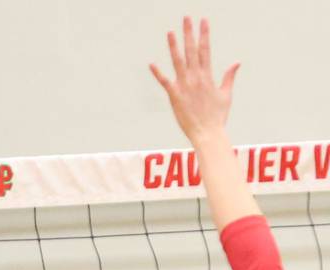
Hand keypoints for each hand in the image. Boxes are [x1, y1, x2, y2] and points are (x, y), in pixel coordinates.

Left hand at [149, 17, 239, 143]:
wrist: (208, 133)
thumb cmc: (217, 116)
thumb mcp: (226, 94)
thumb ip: (229, 77)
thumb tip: (236, 63)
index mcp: (208, 76)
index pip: (205, 50)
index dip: (204, 34)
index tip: (203, 20)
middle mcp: (196, 78)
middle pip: (191, 51)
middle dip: (189, 33)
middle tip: (186, 18)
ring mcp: (185, 86)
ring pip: (178, 62)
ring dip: (174, 46)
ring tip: (170, 32)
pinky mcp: (174, 96)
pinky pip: (165, 82)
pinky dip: (158, 73)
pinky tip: (151, 63)